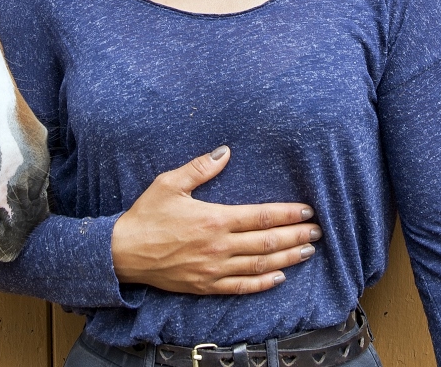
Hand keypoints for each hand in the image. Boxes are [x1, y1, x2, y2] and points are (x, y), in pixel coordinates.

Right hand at [110, 146, 320, 294]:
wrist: (124, 252)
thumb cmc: (146, 215)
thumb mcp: (170, 183)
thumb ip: (200, 168)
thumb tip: (225, 152)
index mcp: (214, 219)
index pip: (261, 216)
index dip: (288, 214)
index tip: (307, 211)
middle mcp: (219, 246)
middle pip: (267, 242)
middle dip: (296, 236)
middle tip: (317, 232)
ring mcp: (214, 269)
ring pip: (260, 266)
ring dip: (287, 259)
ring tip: (307, 253)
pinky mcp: (206, 286)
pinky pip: (241, 287)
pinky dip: (263, 283)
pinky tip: (278, 278)